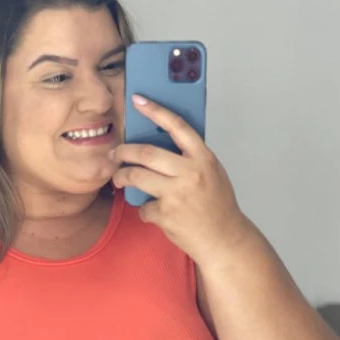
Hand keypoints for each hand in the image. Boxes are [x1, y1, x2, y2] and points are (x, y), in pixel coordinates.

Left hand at [110, 94, 248, 266]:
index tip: (138, 100)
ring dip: (122, 177)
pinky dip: (145, 210)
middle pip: (146, 153)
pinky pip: (144, 207)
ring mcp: (177, 194)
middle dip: (124, 152)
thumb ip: (192, 158)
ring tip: (119, 179)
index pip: (177, 127)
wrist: (223, 239)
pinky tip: (154, 213)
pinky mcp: (166, 214)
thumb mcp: (213, 173)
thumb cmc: (217, 206)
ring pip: (137, 177)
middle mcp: (190, 173)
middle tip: (115, 154)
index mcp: (203, 158)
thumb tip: (163, 143)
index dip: (156, 111)